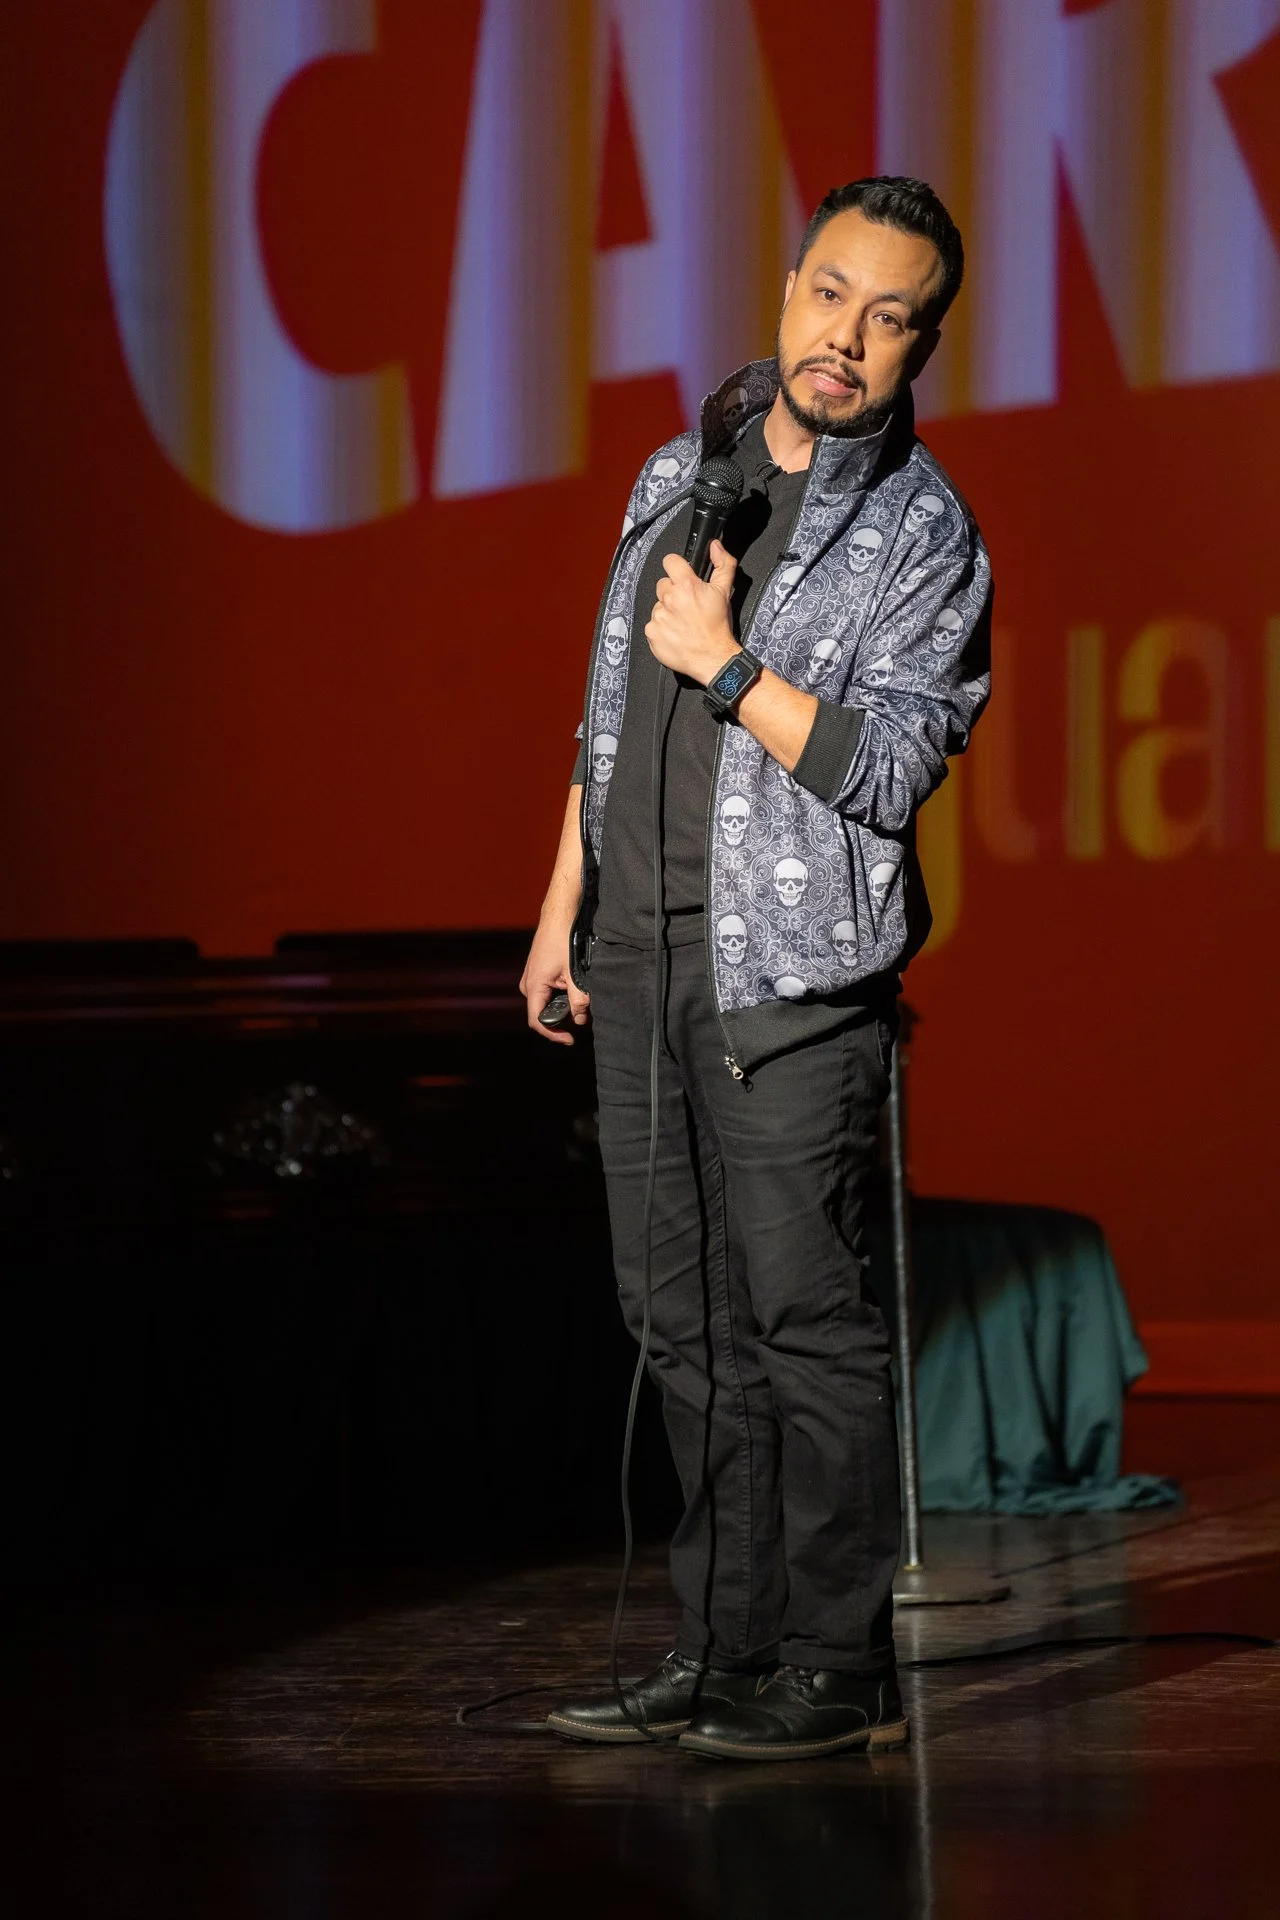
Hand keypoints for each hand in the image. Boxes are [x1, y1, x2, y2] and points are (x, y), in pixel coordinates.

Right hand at [519, 915, 589, 1045]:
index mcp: (534, 986)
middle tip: (582, 1016)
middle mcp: (528, 985)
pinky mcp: (537, 974)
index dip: (553, 1034)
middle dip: (562, 1019)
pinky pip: (546, 992)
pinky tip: (572, 986)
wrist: (558, 916)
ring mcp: (531, 979)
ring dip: (562, 1005)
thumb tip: (580, 1020)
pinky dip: (560, 994)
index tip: (569, 1039)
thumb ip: (578, 998)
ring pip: (546, 1002)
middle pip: (543, 1013)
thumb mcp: (574, 972)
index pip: (537, 1021)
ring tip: (579, 997)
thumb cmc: (563, 939)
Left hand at [645, 540, 740, 684]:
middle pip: (663, 584)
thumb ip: (722, 564)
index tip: (680, 576)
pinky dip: (661, 628)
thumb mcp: (725, 592)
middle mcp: (670, 599)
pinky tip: (675, 633)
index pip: (670, 561)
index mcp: (686, 585)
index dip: (676, 567)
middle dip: (673, 592)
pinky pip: (652, 624)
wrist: (713, 658)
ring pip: (658, 605)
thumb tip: (715, 546)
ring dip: (667, 611)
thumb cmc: (719, 627)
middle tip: (686, 606)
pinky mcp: (652, 632)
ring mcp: (658, 616)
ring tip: (682, 623)